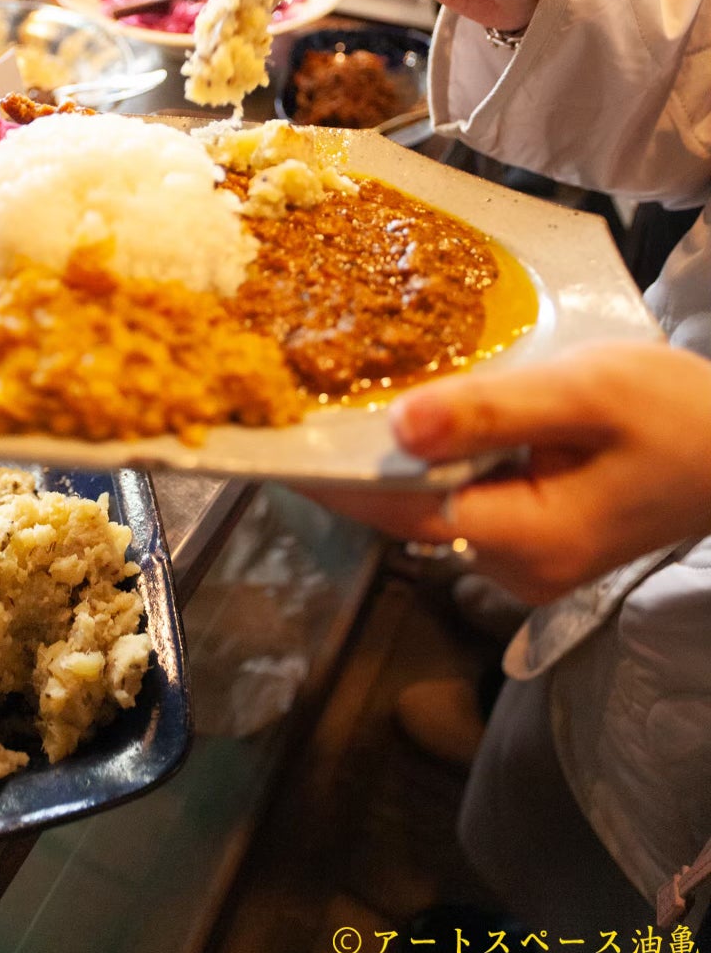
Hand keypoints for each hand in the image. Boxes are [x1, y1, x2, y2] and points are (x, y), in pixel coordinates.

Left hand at [292, 341, 710, 605]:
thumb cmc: (679, 415)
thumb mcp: (586, 393)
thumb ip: (492, 410)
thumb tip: (399, 424)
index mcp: (526, 539)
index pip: (402, 507)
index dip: (341, 468)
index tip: (281, 432)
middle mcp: (516, 568)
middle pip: (412, 507)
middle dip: (366, 453)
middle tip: (316, 384)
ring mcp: (526, 562)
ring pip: (438, 502)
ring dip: (406, 453)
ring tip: (363, 386)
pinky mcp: (535, 542)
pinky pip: (469, 499)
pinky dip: (445, 459)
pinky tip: (437, 412)